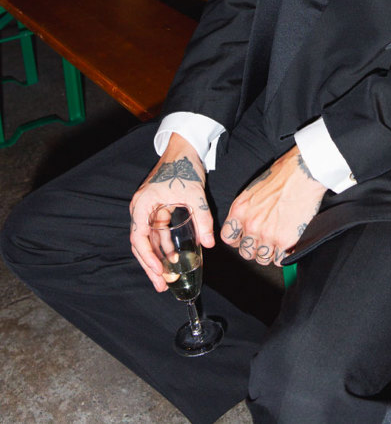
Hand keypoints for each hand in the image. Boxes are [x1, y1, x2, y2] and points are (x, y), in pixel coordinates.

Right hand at [129, 133, 213, 291]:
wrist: (185, 147)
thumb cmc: (185, 166)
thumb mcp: (195, 194)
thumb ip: (202, 219)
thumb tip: (209, 243)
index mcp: (143, 204)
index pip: (139, 236)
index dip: (147, 257)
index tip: (158, 271)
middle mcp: (141, 209)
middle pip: (140, 243)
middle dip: (150, 265)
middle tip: (161, 285)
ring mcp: (148, 209)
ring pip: (148, 240)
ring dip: (157, 258)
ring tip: (167, 278)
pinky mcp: (157, 209)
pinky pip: (157, 233)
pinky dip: (163, 247)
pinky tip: (173, 259)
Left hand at [221, 147, 324, 266]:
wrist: (304, 172)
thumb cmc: (283, 175)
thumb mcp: (254, 190)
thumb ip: (247, 209)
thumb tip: (247, 223)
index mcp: (240, 210)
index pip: (228, 237)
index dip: (238, 240)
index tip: (246, 239)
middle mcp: (251, 224)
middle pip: (245, 252)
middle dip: (255, 248)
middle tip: (266, 241)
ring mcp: (267, 234)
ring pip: (263, 259)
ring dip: (270, 253)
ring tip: (279, 241)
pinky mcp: (285, 240)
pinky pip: (280, 260)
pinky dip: (285, 255)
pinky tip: (289, 244)